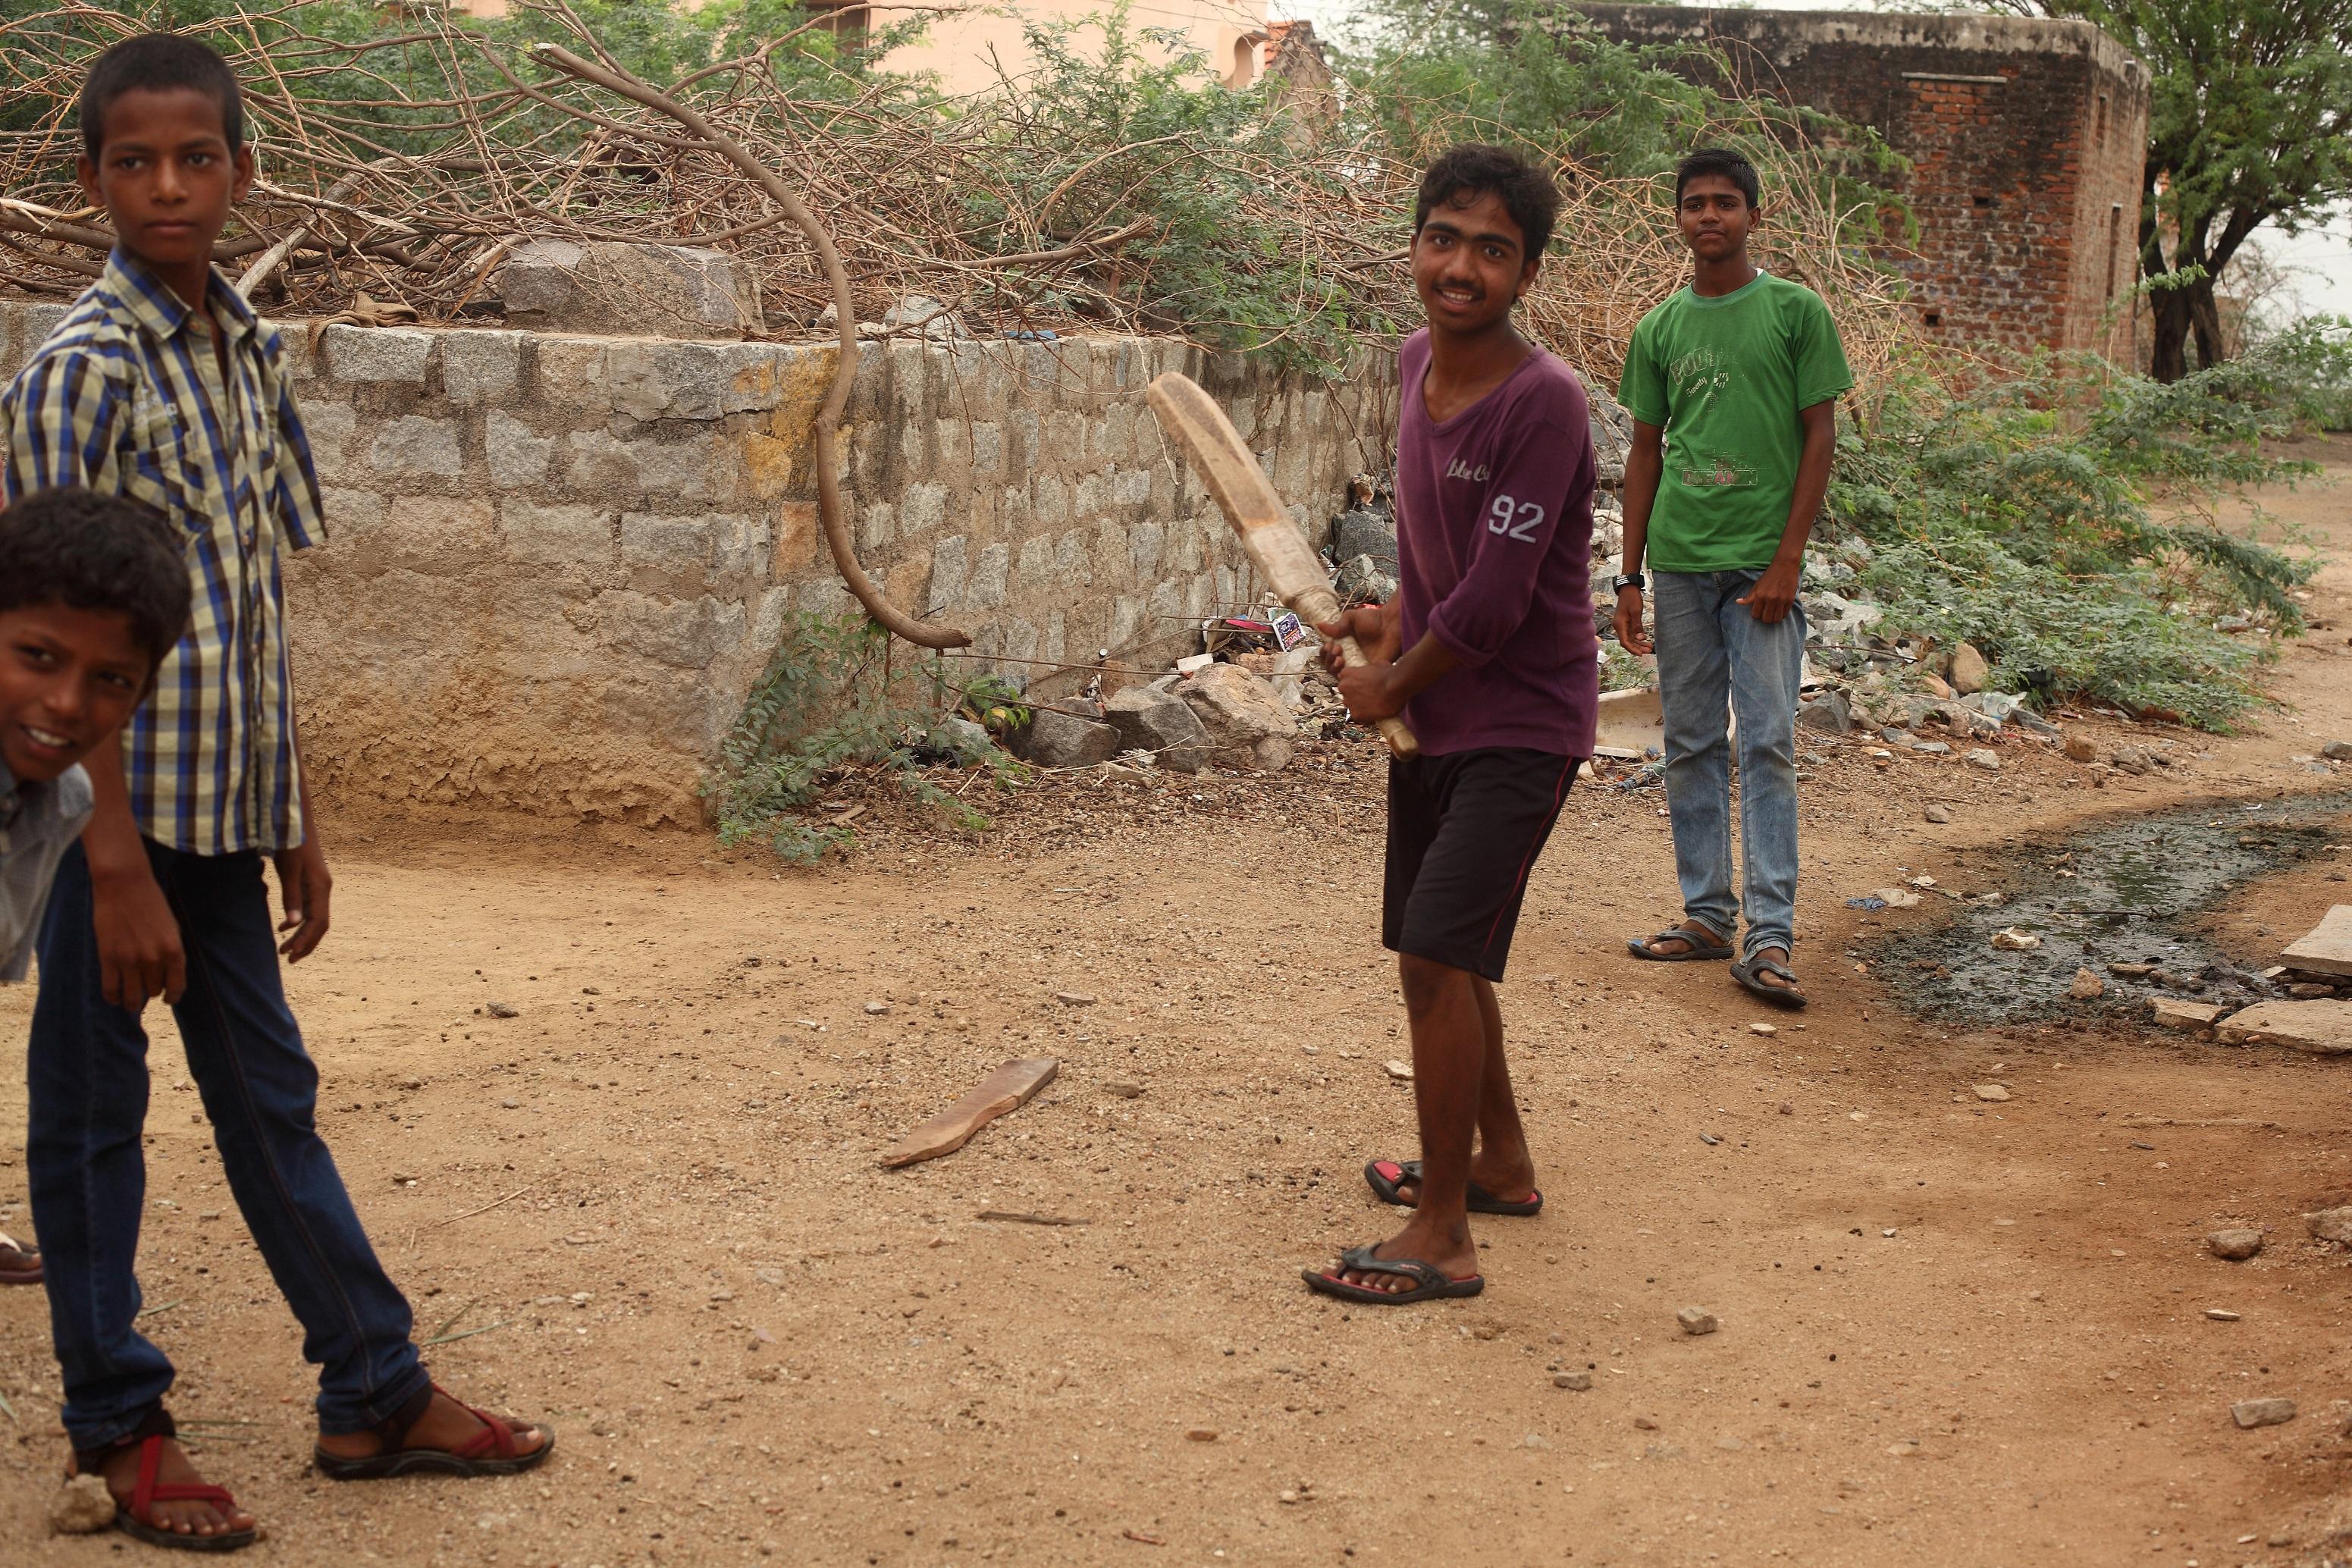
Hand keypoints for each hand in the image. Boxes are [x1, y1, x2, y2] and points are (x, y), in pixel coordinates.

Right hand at [90, 859, 184, 1009]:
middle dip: (151, 991)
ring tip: (131, 1003)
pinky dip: (113, 998)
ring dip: (133, 1002)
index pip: (177, 986)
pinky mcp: (108, 958)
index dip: (173, 996)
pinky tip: (115, 998)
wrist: (124, 885)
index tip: (169, 999)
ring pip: (133, 996)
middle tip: (145, 989)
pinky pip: (110, 989)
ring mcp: (129, 960)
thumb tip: (168, 975)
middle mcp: (153, 959)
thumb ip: (171, 951)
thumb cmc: (151, 903)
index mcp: (174, 950)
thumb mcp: (172, 927)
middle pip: (153, 990)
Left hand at [274, 837, 331, 961]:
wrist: (294, 819)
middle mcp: (324, 889)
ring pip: (315, 918)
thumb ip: (291, 896)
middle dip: (305, 944)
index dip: (306, 941)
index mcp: (321, 887)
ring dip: (301, 935)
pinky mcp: (311, 882)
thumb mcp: (288, 870)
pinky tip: (283, 926)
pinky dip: (298, 922)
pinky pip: (310, 909)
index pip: (319, 923)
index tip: (290, 954)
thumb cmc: (290, 842)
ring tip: (284, 949)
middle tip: (286, 959)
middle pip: (320, 925)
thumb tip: (294, 925)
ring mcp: (319, 886)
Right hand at [1315, 603, 1403, 723]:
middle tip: (1337, 650)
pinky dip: (1347, 676)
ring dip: (1334, 668)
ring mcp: (1356, 664)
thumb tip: (1319, 625)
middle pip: (1329, 666)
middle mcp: (1348, 655)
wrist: (1392, 626)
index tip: (1329, 645)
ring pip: (1338, 674)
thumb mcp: (1352, 618)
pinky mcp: (1366, 672)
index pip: (1326, 653)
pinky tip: (1349, 666)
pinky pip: (1353, 680)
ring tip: (1341, 659)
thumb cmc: (1374, 619)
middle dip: (1328, 660)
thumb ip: (1338, 625)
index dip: (1324, 652)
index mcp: (1342, 643)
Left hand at [1333, 660, 1403, 723]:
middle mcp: (1343, 687)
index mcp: (1346, 673)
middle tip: (1370, 696)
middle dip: (1356, 695)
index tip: (1363, 686)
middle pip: (1347, 693)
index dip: (1354, 683)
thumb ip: (1368, 669)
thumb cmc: (1389, 674)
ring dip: (1360, 706)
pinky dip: (1366, 716)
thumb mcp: (1376, 664)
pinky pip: (1359, 717)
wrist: (1397, 687)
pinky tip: (1376, 713)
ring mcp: (1348, 702)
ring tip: (1375, 705)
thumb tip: (1371, 671)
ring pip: (1352, 706)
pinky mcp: (1356, 715)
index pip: (1345, 679)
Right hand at [1612, 588, 1651, 655]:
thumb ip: (1637, 625)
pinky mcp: (1626, 623)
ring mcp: (1622, 625)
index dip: (1633, 649)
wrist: (1628, 588)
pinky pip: (1631, 634)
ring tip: (1650, 647)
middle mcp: (1619, 626)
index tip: (1641, 654)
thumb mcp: (1636, 611)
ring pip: (1630, 639)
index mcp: (1620, 624)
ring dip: (1639, 644)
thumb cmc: (1632, 598)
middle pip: (1628, 642)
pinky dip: (1638, 638)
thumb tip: (1639, 638)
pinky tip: (1646, 640)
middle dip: (1638, 648)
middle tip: (1649, 651)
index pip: (1625, 642)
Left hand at [1737, 561, 1801, 623]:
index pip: (1755, 615)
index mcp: (1760, 596)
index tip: (1758, 611)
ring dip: (1773, 618)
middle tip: (1766, 613)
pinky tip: (1779, 610)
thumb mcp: (1757, 585)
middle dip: (1764, 618)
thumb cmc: (1770, 575)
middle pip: (1766, 619)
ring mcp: (1781, 600)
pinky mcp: (1790, 600)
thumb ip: (1749, 596)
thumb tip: (1738, 602)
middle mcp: (1770, 599)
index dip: (1756, 614)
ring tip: (1773, 613)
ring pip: (1776, 619)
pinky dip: (1781, 614)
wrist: (1785, 566)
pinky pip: (1785, 614)